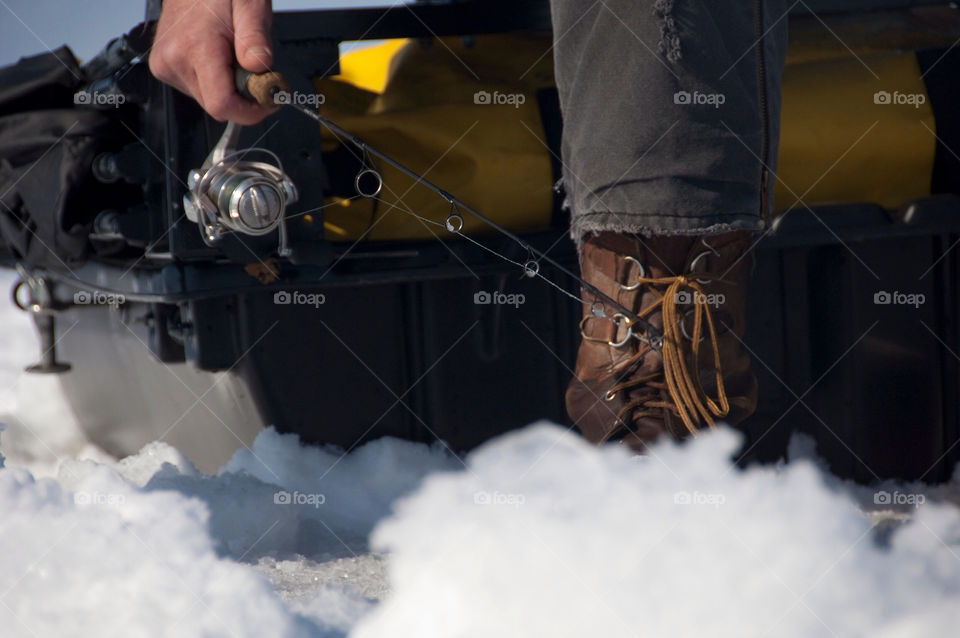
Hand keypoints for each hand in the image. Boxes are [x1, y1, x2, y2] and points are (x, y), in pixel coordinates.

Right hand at [148, 0, 275, 124]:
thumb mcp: (250, 5)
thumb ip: (256, 38)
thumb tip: (259, 66)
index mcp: (196, 46)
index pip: (221, 104)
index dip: (250, 112)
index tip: (268, 101)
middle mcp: (174, 60)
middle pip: (216, 106)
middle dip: (242, 97)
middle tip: (255, 71)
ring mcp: (165, 65)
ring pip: (207, 100)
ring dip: (228, 88)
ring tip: (232, 57)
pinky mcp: (163, 67)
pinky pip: (197, 90)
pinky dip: (214, 81)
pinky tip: (217, 58)